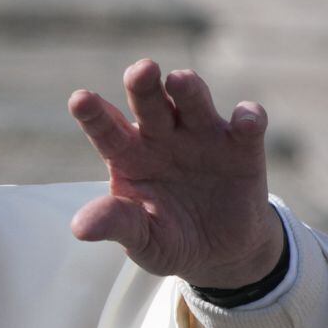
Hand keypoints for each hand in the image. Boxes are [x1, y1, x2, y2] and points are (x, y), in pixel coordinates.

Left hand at [68, 59, 283, 288]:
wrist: (220, 256)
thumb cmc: (170, 240)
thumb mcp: (142, 240)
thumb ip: (117, 225)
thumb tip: (79, 228)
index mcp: (129, 156)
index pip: (107, 131)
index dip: (93, 115)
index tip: (79, 99)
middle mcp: (162, 137)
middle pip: (150, 104)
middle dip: (143, 85)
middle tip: (140, 71)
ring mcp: (202, 137)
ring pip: (193, 103)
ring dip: (189, 90)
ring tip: (180, 80)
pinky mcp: (242, 148)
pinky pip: (247, 126)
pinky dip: (248, 118)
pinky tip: (246, 119)